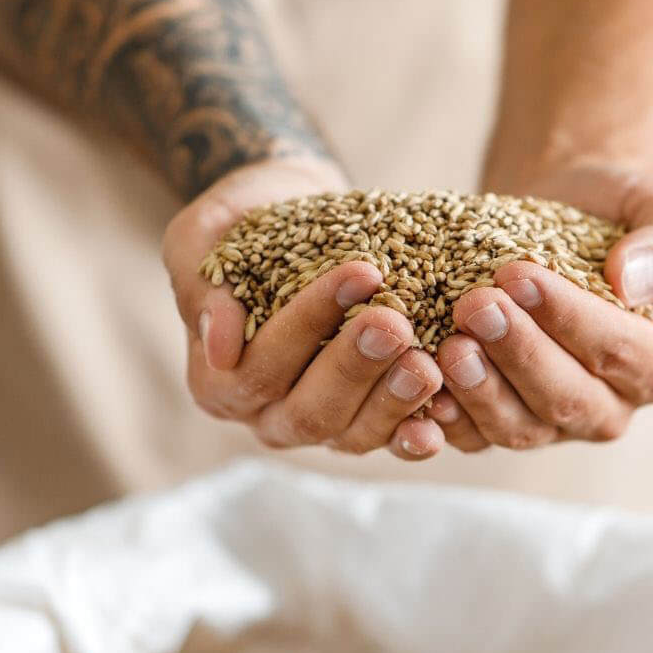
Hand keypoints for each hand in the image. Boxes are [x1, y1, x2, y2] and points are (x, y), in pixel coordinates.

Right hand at [162, 156, 449, 459]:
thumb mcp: (203, 236)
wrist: (295, 214)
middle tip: (396, 322)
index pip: (259, 367)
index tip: (361, 272)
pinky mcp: (367, 418)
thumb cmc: (243, 219)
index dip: (308, 325)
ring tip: (428, 364)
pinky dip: (420, 429)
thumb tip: (219, 347)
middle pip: (309, 412)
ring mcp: (321, 423)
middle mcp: (266, 415)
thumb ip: (204, 288)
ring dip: (393, 401)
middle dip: (355, 367)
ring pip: (354, 434)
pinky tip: (448, 408)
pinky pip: (392, 439)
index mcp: (217, 381)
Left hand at [428, 163, 652, 451]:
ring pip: (518, 427)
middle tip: (474, 305)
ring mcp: (554, 424)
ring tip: (447, 344)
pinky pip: (473, 436)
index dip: (567, 318)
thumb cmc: (610, 214)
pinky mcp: (502, 424)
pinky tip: (421, 380)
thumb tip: (632, 281)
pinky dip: (446, 417)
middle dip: (517, 353)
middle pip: (565, 399)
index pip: (617, 351)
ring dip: (479, 389)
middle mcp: (611, 407)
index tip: (519, 275)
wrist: (553, 216)